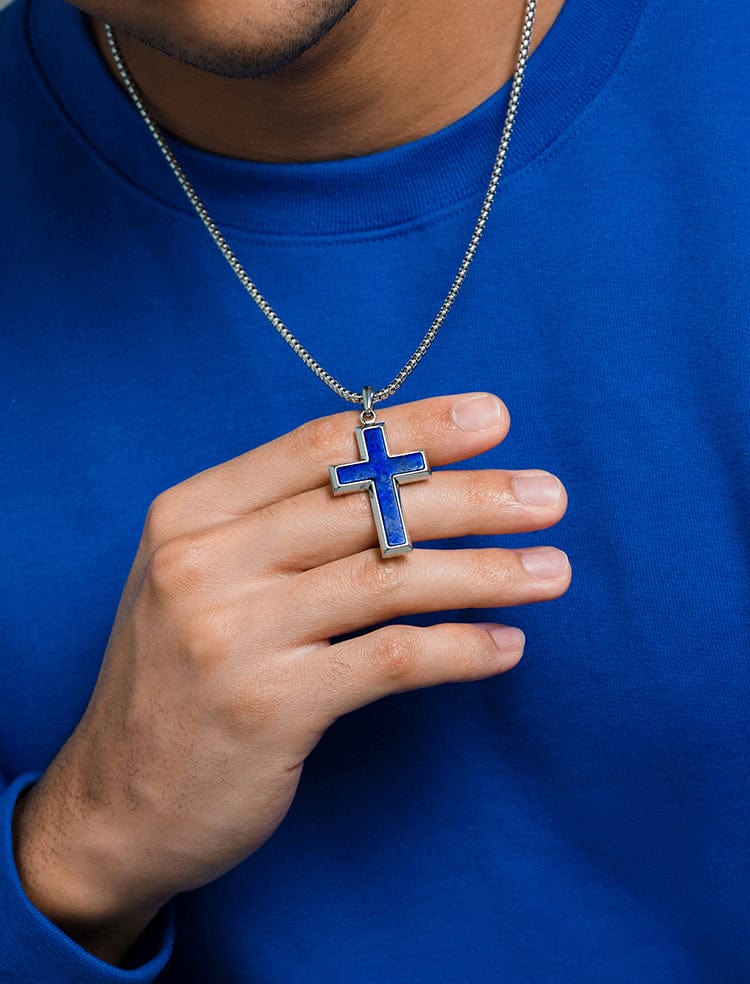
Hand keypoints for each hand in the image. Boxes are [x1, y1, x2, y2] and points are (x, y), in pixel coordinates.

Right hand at [13, 392, 569, 962]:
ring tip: (552, 569)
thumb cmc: (180, 679)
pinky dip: (458, 649)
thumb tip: (399, 479)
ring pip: (387, 578)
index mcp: (191, 514)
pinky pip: (389, 660)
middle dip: (470, 496)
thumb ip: (275, 527)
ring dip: (485, 572)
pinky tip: (506, 647)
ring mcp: (232, 635)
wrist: (117, 804)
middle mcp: (206, 562)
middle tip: (547, 495)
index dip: (414, 427)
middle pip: (363, 506)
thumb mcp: (201, 580)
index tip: (492, 418)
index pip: (320, 447)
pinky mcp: (268, 707)